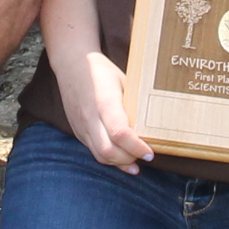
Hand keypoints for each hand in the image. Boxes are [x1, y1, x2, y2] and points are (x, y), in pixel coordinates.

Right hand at [60, 50, 153, 172]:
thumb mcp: (124, 81)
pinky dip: (110, 159)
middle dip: (130, 159)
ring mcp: (82, 126)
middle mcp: (90, 118)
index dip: (136, 147)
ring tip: (136, 162)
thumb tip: (156, 122)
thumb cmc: (102, 71)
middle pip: (108, 151)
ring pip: (100, 155)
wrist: (72, 65)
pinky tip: (123, 160)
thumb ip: (135, 103)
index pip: (120, 133)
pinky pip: (94, 151)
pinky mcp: (79, 131)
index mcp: (104, 102)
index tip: (150, 152)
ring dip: (120, 163)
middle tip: (147, 156)